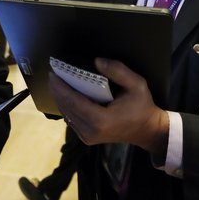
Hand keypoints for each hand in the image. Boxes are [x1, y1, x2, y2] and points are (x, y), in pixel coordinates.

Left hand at [49, 58, 169, 156]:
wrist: (146, 131)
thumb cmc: (142, 107)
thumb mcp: (137, 85)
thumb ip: (118, 71)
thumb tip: (96, 61)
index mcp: (101, 120)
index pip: (74, 101)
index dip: (61, 88)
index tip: (52, 74)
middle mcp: (90, 131)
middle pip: (66, 108)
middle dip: (57, 91)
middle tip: (52, 74)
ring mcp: (87, 137)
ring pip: (66, 114)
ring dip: (59, 98)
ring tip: (55, 82)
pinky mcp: (86, 138)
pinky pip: (71, 119)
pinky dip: (66, 106)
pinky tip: (64, 94)